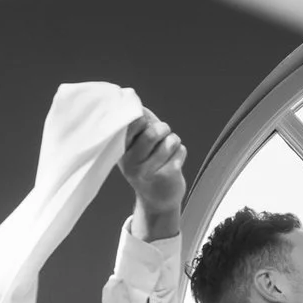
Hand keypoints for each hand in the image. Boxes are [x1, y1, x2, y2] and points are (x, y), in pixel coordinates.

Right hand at [119, 112, 188, 238]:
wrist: (157, 201)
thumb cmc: (146, 166)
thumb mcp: (135, 148)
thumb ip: (138, 125)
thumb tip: (137, 102)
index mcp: (121, 150)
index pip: (132, 124)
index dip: (142, 118)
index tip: (145, 122)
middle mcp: (130, 162)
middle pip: (153, 131)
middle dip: (163, 129)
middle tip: (162, 134)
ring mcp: (148, 171)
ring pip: (170, 140)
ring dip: (173, 141)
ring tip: (168, 151)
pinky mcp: (166, 176)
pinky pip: (180, 151)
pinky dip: (180, 153)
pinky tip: (173, 163)